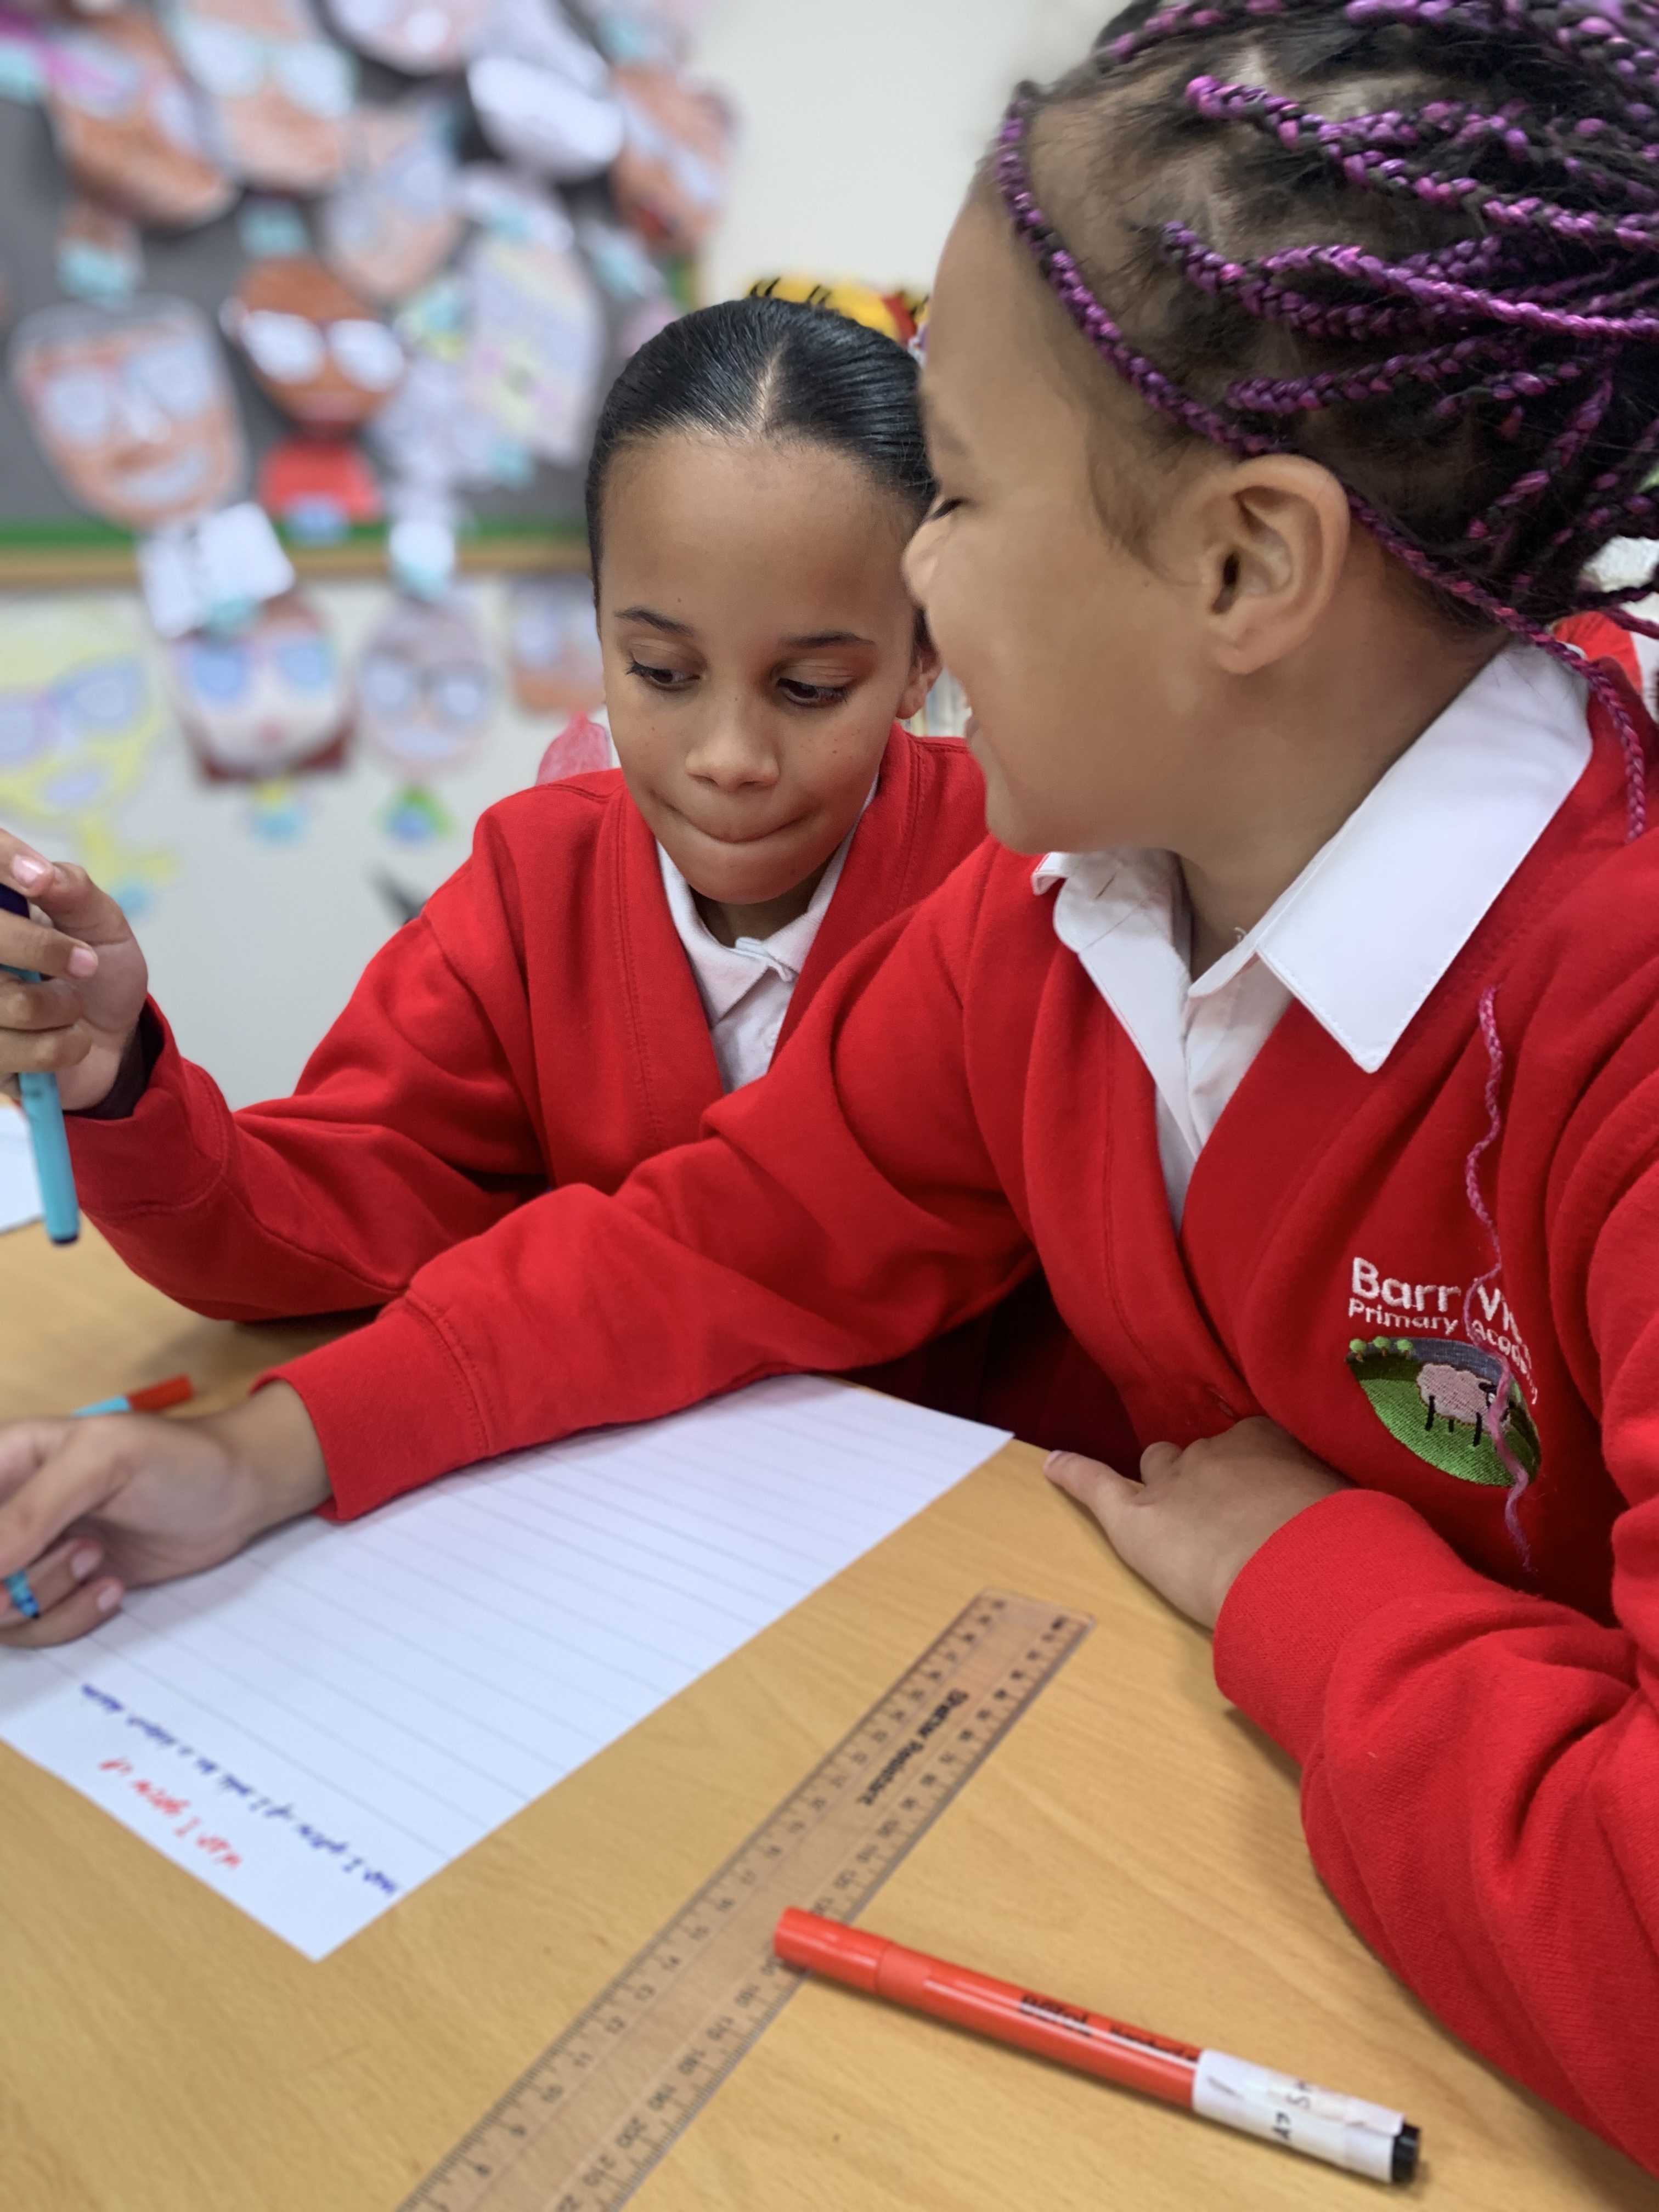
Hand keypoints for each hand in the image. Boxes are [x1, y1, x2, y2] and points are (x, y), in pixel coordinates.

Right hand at [0, 832, 148, 1110]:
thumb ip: (75, 892)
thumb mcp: (102, 926)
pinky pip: (13, 1050)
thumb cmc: (98, 975)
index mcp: (0, 910)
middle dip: (41, 949)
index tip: (38, 879)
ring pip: (6, 1001)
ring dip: (60, 1006)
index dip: (2, 863)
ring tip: (73, 1005)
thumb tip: (45, 874)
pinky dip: (60, 1046)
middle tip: (85, 963)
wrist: (112, 1043)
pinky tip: (66, 1039)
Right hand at [0, 1384, 331, 1647]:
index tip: (12, 1569)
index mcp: (3, 1462)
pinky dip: (71, 1617)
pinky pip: (34, 1629)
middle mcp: (7, 1511)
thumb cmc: (176, 1458)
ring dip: (48, 1597)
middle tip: (78, 1554)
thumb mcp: (102, 1462)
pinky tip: (112, 1584)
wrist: (236, 1493)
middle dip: (11, 1582)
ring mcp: (29, 1555)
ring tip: (99, 1556)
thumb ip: (31, 1511)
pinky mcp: (60, 1590)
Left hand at [1046, 1416, 1347, 1629]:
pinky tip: (1054, 1466)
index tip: (1263, 1494)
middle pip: (1199, 1457)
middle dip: (1207, 1482)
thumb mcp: (1352, 1514)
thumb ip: (1335, 1509)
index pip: (1250, 1443)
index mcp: (1270, 1442)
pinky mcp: (1136, 1519)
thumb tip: (1358, 1527)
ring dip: (1164, 1488)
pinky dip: (1074, 1474)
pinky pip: (1096, 1485)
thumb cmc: (1344, 1547)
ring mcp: (1173, 1482)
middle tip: (1227, 1520)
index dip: (1251, 1473)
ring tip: (1176, 1519)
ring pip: (1158, 1468)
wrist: (1306, 1574)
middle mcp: (1217, 1450)